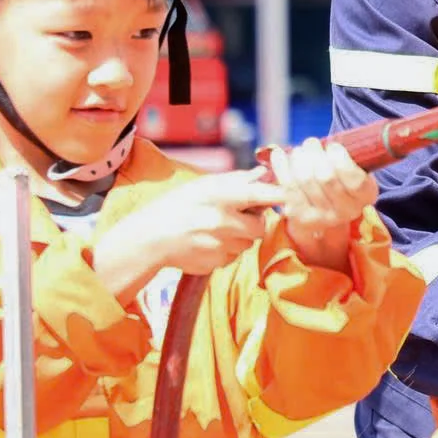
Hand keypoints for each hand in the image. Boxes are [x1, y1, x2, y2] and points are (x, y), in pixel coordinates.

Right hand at [94, 170, 285, 301]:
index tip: (287, 195)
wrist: (150, 238)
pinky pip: (233, 257)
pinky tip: (208, 242)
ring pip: (247, 243)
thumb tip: (263, 173)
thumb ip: (236, 180)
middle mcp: (223, 222)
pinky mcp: (215, 264)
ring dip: (240, 237)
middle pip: (260, 226)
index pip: (261, 195)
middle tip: (240, 216)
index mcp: (221, 197)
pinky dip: (226, 250)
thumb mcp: (204, 185)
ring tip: (217, 228)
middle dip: (255, 222)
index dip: (279, 195)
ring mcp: (219, 246)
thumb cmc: (178, 205)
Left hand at [267, 136, 377, 272]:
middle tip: (311, 143)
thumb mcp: (356, 168)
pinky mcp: (299, 216)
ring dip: (298, 158)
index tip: (333, 146)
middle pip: (326, 177)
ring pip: (304, 180)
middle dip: (315, 153)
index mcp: (364, 197)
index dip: (340, 159)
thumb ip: (348, 156)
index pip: (354, 180)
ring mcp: (321, 217)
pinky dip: (280, 166)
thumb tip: (328, 146)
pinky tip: (279, 154)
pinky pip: (287, 187)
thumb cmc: (342, 178)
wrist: (326, 209)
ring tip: (300, 150)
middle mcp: (345, 211)